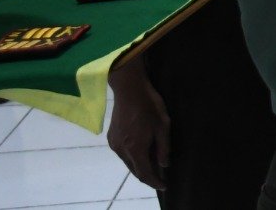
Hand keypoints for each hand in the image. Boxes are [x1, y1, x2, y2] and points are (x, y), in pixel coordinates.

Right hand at [108, 64, 169, 189]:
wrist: (129, 89)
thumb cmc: (150, 105)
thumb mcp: (163, 126)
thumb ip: (164, 147)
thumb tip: (164, 165)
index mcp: (135, 148)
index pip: (145, 173)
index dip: (155, 182)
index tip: (164, 186)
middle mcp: (121, 150)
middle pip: (135, 170)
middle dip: (148, 176)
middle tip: (160, 177)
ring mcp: (114, 144)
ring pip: (128, 163)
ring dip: (139, 167)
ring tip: (153, 165)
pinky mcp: (111, 138)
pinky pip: (122, 154)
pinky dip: (132, 158)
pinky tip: (141, 153)